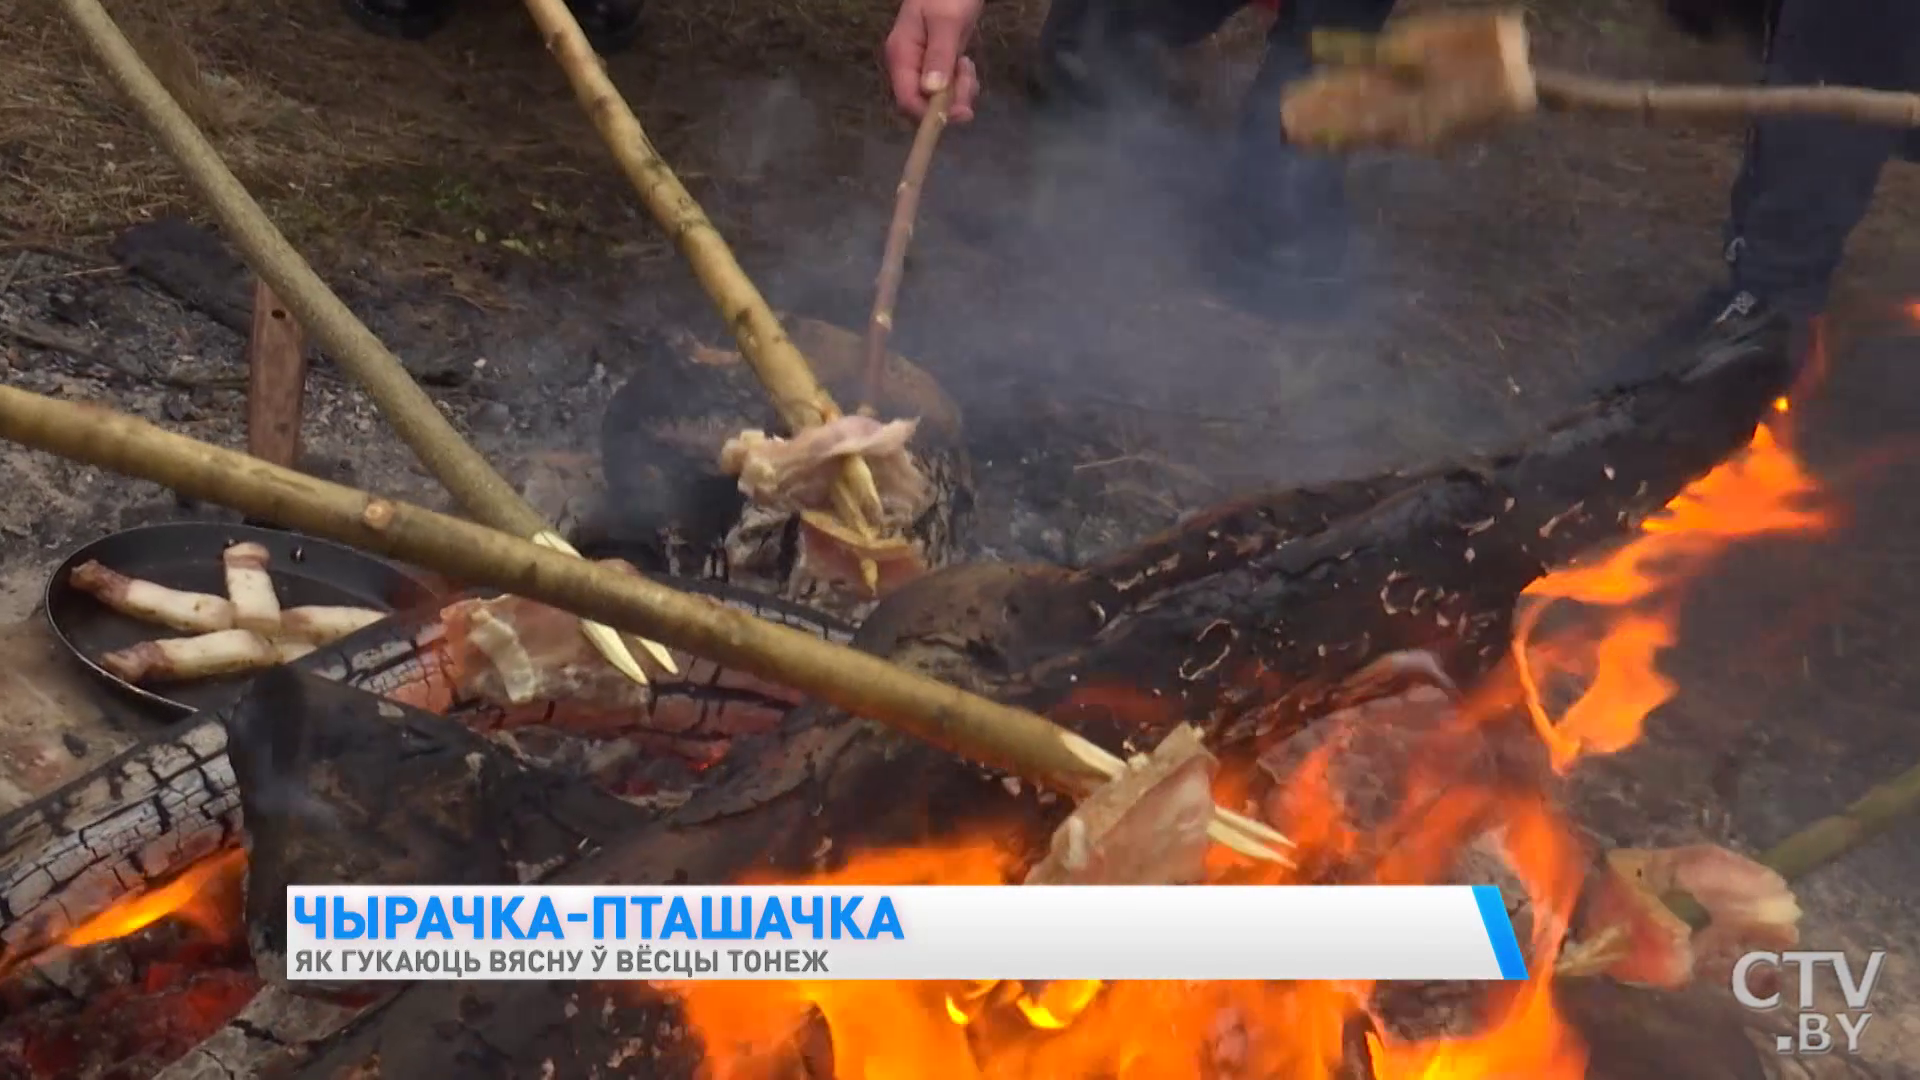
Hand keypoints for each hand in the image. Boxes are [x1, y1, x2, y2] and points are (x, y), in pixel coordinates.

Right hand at [883, 0, 982, 122]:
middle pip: (922, 103)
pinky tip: (966, 65)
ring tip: (968, 66)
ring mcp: (921, 65)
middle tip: (970, 80)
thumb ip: (939, 55)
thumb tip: (931, 91)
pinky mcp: (935, 63)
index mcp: (901, 54)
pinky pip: (945, 86)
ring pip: (936, 98)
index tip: (962, 112)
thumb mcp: (947, 21)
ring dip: (958, 92)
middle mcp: (907, 65)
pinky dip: (959, 84)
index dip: (931, 113)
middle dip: (949, 102)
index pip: (907, 99)